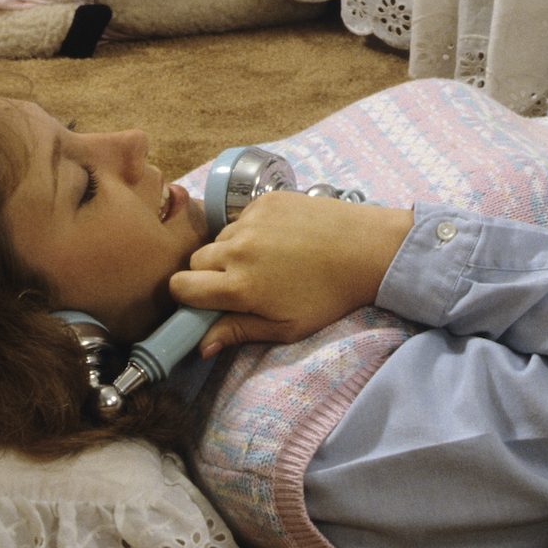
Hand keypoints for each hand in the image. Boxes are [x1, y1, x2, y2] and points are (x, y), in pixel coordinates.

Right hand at [169, 192, 415, 355]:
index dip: (189, 297)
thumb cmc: (330, 295)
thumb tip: (201, 346)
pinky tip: (280, 240)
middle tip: (240, 282)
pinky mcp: (264, 200)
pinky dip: (252, 229)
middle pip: (195, 262)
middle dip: (208, 274)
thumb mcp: (286, 327)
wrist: (367, 249)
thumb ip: (239, 332)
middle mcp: (237, 250)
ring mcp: (250, 221)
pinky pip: (241, 218)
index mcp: (239, 286)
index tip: (206, 301)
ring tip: (267, 260)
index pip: (181, 287)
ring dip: (231, 250)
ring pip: (219, 238)